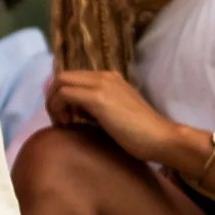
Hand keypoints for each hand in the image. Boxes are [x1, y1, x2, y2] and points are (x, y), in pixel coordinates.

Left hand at [47, 70, 194, 168]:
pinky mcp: (97, 97)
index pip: (73, 78)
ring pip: (60, 82)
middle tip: (60, 120)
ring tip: (64, 124)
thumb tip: (75, 113)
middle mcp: (104, 76)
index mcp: (109, 78)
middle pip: (62, 77)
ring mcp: (101, 84)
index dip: (62, 96)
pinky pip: (64, 94)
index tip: (65, 117)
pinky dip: (58, 109)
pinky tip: (68, 125)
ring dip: (54, 103)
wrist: (160, 138)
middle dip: (53, 98)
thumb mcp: (114, 115)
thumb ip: (96, 108)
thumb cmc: (141, 134)